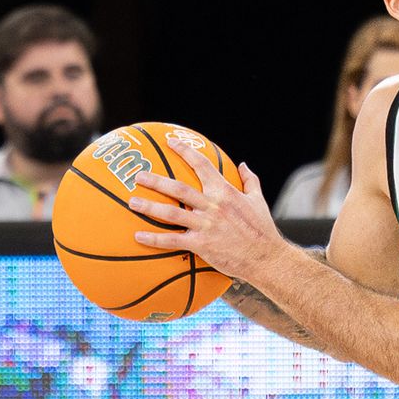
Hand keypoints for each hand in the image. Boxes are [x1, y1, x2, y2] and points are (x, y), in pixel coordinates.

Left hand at [130, 137, 284, 281]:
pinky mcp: (201, 245)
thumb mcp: (258, 201)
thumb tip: (243, 164)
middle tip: (138, 175)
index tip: (171, 141)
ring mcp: (206, 226)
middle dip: (156, 180)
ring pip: (171, 213)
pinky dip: (154, 238)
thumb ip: (250, 181)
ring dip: (149, 207)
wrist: (266, 257)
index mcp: (225, 192)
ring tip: (132, 202)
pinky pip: (173, 240)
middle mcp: (213, 206)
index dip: (185, 151)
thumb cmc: (262, 229)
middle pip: (178, 189)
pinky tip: (138, 235)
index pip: (202, 165)